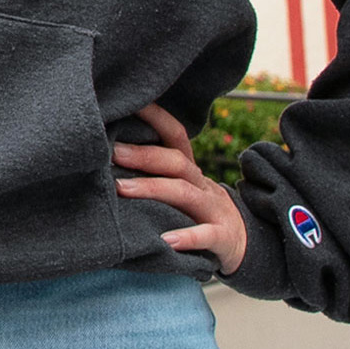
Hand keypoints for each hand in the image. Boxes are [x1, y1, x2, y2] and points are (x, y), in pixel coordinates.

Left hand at [114, 103, 245, 273]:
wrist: (243, 244)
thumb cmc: (196, 213)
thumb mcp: (180, 189)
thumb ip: (154, 173)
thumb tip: (107, 153)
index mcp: (189, 170)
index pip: (175, 135)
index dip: (155, 117)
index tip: (126, 104)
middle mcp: (202, 184)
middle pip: (176, 162)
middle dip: (143, 155)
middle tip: (111, 153)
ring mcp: (214, 210)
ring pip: (184, 193)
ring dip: (152, 189)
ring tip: (121, 189)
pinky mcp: (222, 238)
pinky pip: (206, 236)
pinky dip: (187, 238)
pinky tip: (166, 240)